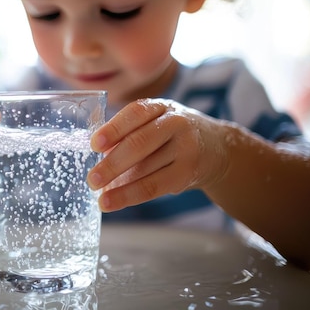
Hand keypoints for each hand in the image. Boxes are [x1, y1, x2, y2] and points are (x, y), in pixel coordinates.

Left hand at [87, 98, 228, 211]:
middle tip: (92, 179)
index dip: (114, 128)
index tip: (94, 144)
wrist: (218, 147)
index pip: (135, 113)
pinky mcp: (188, 173)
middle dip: (113, 163)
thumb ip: (128, 132)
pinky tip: (111, 202)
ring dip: (118, 184)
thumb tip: (95, 156)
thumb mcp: (155, 121)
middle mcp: (175, 124)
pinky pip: (154, 187)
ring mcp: (185, 149)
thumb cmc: (172, 134)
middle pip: (140, 143)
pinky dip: (128, 196)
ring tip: (98, 193)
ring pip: (145, 169)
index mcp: (160, 107)